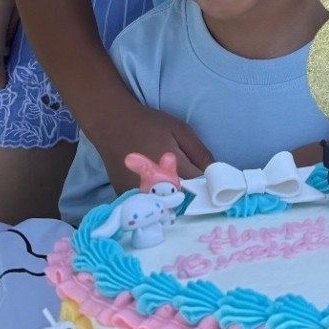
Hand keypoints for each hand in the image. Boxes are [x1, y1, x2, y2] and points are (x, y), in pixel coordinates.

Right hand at [95, 106, 212, 195]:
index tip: (210, 181)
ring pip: (163, 206)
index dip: (207, 185)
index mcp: (172, 169)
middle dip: (190, 194)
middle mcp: (154, 186)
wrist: (112, 123)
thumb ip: (199, 154)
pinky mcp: (125, 196)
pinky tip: (154, 186)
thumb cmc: (148, 123)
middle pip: (182, 201)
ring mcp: (138, 194)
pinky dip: (153, 199)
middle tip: (189, 181)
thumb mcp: (180, 130)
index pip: (199, 188)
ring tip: (170, 183)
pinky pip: (146, 204)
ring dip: (171, 199)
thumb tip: (216, 174)